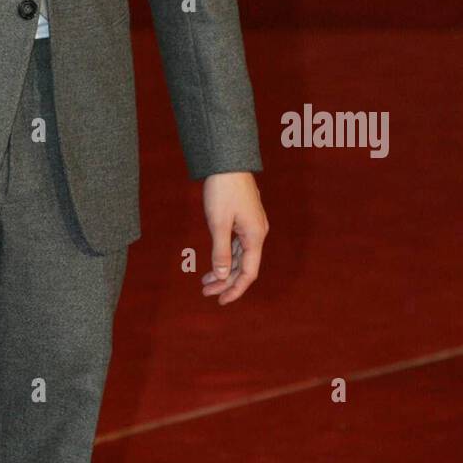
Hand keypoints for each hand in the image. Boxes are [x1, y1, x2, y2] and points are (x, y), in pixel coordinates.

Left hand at [200, 171, 267, 304]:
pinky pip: (237, 244)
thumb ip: (221, 252)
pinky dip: (226, 256)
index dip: (234, 290)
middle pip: (244, 266)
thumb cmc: (222, 190)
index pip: (248, 273)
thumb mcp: (218, 223)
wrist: (227, 161)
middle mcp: (257, 233)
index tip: (219, 301)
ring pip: (240, 256)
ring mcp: (252, 226)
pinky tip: (215, 262)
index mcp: (255, 237)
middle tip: (205, 291)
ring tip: (206, 280)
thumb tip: (223, 277)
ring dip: (225, 270)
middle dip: (225, 281)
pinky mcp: (245, 218)